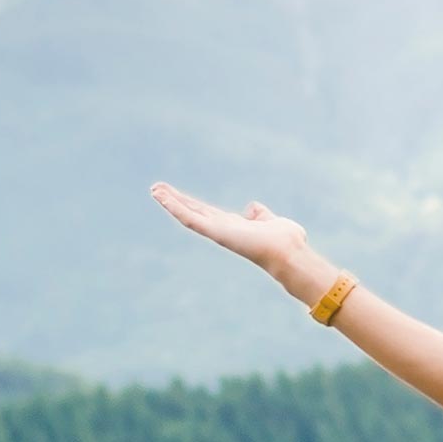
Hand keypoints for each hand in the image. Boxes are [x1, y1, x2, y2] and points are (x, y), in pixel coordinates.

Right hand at [149, 181, 309, 274]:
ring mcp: (217, 231)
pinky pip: (190, 219)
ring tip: (154, 189)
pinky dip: (175, 208)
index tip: (176, 194)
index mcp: (233, 225)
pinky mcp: (215, 232)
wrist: (288, 253)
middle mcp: (222, 229)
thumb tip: (252, 207)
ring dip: (170, 202)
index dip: (191, 203)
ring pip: (188, 215)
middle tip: (156, 188)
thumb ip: (260, 214)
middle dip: (175, 200)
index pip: (207, 212)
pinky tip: (162, 197)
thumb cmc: (285, 241)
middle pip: (193, 211)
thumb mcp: (271, 220)